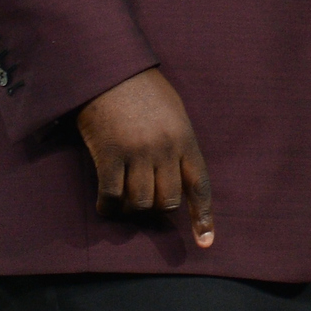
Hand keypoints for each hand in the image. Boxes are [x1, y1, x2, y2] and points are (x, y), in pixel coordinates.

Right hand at [75, 67, 214, 247]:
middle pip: (167, 201)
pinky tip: (105, 204)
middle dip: (157, 209)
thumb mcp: (173, 110)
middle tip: (144, 202)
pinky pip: (112, 196)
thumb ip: (178, 142)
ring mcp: (137, 153)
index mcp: (185, 138)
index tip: (204, 242)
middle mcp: (164, 149)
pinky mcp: (109, 155)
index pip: (199, 185)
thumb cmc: (142, 87)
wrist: (108, 68)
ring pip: (140, 203)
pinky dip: (109, 207)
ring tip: (123, 203)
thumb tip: (177, 174)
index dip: (203, 216)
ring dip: (132, 210)